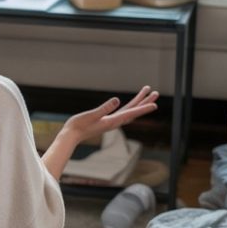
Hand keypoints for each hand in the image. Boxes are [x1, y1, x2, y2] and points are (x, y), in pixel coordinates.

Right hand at [42, 86, 158, 180]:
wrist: (71, 135)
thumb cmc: (79, 125)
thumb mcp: (91, 115)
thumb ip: (104, 108)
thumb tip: (117, 100)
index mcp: (112, 120)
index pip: (131, 113)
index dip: (144, 108)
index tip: (155, 104)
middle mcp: (115, 122)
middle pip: (134, 111)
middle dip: (145, 102)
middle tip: (155, 93)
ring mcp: (111, 122)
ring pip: (130, 111)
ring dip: (139, 103)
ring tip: (147, 94)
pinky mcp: (107, 121)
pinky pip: (123, 113)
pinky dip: (131, 107)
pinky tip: (132, 105)